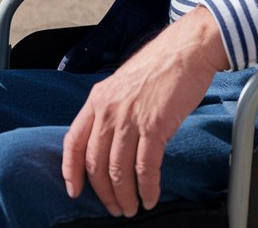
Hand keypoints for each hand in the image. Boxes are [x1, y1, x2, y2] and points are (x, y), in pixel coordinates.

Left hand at [61, 6, 230, 216]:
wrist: (187, 49)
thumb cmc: (160, 65)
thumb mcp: (123, 83)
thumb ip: (111, 108)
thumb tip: (109, 140)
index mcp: (97, 99)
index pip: (73, 142)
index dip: (71, 171)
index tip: (74, 191)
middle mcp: (109, 110)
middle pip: (96, 163)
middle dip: (104, 192)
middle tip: (114, 207)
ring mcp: (131, 118)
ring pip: (119, 170)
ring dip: (125, 196)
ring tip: (132, 208)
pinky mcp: (155, 126)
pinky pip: (146, 168)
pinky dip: (147, 188)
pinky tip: (150, 197)